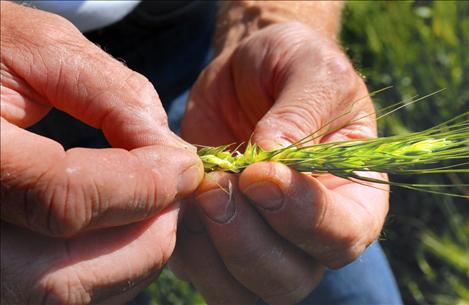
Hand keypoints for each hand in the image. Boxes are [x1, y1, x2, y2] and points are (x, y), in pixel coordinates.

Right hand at [1, 3, 202, 303]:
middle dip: (148, 229)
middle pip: (70, 276)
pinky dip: (111, 262)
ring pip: (72, 293)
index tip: (188, 165)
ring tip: (150, 194)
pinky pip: (65, 292)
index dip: (145, 186)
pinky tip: (120, 215)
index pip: (68, 200)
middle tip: (174, 184)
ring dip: (135, 249)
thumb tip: (172, 154)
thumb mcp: (39, 49)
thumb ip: (111, 95)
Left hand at [171, 23, 388, 304]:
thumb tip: (271, 156)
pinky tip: (182, 196)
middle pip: (289, 279)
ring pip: (241, 287)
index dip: (303, 216)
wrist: (246, 75)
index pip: (343, 236)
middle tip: (218, 187)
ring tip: (200, 187)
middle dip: (249, 240)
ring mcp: (262, 241)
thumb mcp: (309, 70)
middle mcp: (309, 233)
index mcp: (352, 197)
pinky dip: (185, 242)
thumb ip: (300, 111)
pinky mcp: (215, 238)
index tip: (261, 174)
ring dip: (213, 246)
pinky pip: (199, 269)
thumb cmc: (291, 68)